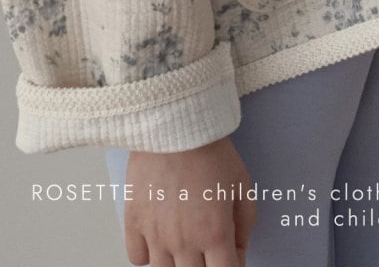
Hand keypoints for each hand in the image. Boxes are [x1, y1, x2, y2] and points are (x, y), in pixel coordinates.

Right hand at [124, 136, 256, 266]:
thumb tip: (239, 251)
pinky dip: (149, 253)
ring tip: (185, 239)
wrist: (175, 126)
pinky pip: (137, 259)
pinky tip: (160, 235)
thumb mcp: (242, 185)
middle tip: (207, 244)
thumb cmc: (210, 151)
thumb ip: (244, 224)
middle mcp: (183, 242)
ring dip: (177, 261)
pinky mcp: (133, 224)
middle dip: (204, 263)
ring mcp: (155, 236)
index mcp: (214, 233)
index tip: (230, 260)